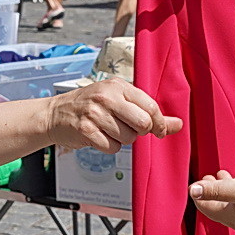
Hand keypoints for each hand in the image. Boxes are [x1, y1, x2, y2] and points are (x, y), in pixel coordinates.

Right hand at [48, 78, 181, 152]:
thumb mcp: (118, 99)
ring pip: (128, 138)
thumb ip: (149, 112)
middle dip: (140, 132)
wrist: (55, 114)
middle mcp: (106, 98)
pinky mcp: (86, 131)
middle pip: (142, 124)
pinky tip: (100, 137)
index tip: (159, 130)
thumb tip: (178, 124)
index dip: (159, 123)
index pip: (150, 106)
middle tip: (130, 129)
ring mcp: (95, 114)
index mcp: (118, 86)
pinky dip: (109, 146)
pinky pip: (112, 148)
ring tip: (109, 129)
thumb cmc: (90, 106)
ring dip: (123, 139)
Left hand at [189, 171, 234, 234]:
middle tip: (208, 178)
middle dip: (210, 190)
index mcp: (227, 215)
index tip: (196, 182)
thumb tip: (194, 190)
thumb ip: (215, 189)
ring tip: (223, 176)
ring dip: (224, 189)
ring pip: (230, 203)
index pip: (205, 206)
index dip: (198, 193)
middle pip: (216, 205)